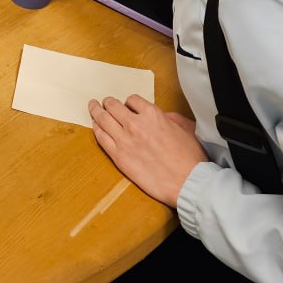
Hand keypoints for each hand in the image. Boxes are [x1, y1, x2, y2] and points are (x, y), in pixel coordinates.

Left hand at [89, 96, 206, 207]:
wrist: (186, 182)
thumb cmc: (189, 158)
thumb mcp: (185, 128)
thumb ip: (170, 117)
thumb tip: (163, 116)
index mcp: (152, 114)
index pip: (132, 100)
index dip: (129, 103)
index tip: (127, 106)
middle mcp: (135, 124)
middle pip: (113, 106)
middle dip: (108, 103)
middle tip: (104, 102)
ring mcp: (124, 140)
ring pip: (103, 119)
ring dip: (96, 111)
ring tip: (93, 107)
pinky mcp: (118, 156)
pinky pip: (101, 138)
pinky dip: (96, 129)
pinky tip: (95, 127)